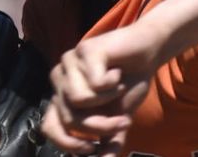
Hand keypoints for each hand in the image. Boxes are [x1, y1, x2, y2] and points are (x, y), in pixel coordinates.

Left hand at [40, 0, 197, 155]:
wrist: (148, 53)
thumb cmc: (129, 84)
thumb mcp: (118, 120)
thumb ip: (108, 143)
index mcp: (62, 97)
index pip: (50, 127)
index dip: (69, 144)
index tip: (94, 148)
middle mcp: (59, 79)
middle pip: (69, 117)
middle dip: (100, 126)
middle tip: (122, 121)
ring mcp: (69, 62)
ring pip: (78, 100)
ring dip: (107, 101)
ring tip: (118, 88)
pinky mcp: (84, 50)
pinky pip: (93, 82)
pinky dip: (112, 84)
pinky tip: (117, 72)